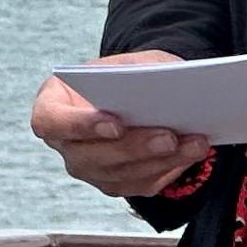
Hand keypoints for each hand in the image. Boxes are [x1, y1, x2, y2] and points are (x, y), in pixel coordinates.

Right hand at [31, 52, 215, 201]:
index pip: (50, 122)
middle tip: (169, 136)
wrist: (129, 93)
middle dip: (135, 147)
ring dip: (162, 161)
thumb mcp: (126, 61)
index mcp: (52, 105)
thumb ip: (137, 73)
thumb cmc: (120, 74)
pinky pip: (140, 184)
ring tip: (196, 143)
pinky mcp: (113, 183)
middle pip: (90, 156)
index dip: (79, 126)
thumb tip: (166, 87)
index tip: (115, 123)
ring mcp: (88, 169)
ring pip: (120, 174)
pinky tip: (192, 153)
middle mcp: (65, 144)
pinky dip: (169, 169)